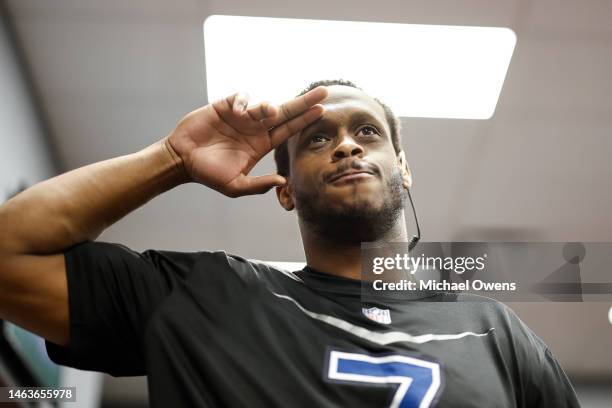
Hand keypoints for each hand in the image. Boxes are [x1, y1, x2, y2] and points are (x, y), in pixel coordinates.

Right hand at [166, 87, 326, 196]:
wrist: (182, 159)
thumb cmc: (208, 174)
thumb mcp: (235, 186)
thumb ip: (259, 185)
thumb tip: (283, 181)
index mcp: (261, 144)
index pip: (289, 129)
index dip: (305, 120)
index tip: (322, 110)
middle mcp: (255, 128)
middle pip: (285, 112)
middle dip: (304, 102)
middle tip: (323, 91)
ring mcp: (242, 116)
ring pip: (264, 105)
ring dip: (269, 107)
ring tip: (269, 112)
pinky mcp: (226, 106)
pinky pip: (242, 98)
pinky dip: (244, 101)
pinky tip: (238, 112)